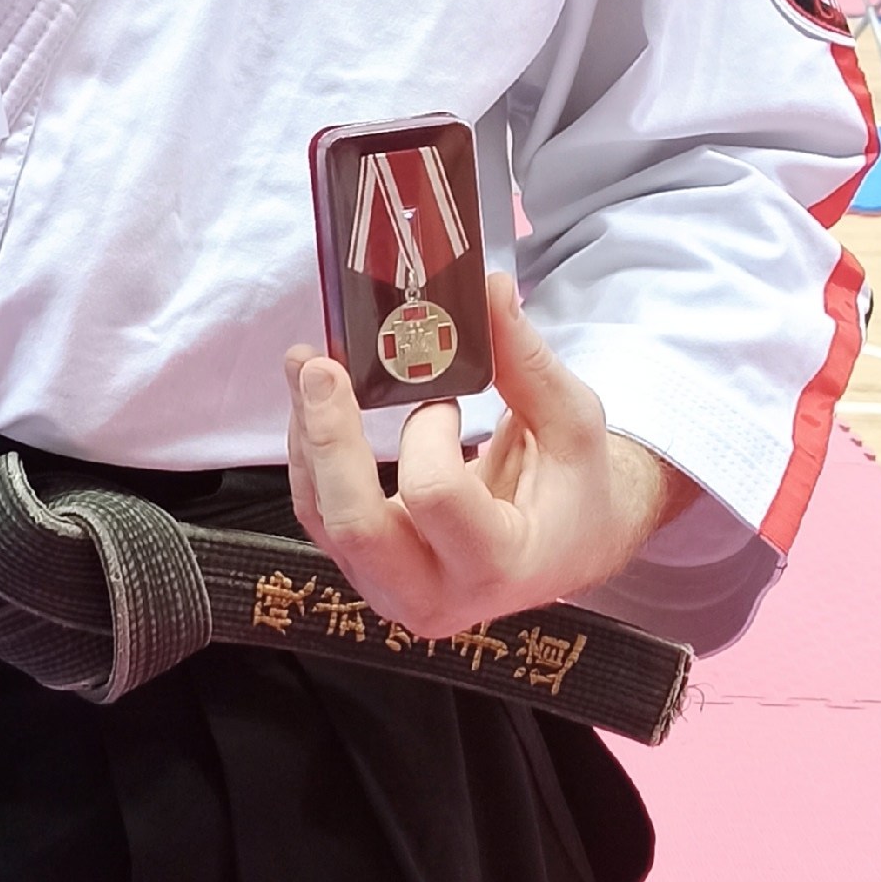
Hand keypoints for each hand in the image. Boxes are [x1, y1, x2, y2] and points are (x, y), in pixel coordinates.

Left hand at [285, 274, 693, 633]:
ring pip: (323, 517)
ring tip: (307, 363)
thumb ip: (528, 360)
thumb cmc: (573, 487)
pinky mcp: (365, 566)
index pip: (436, 496)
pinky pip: (319, 511)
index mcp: (501, 564)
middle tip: (320, 366)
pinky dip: (310, 450)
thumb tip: (492, 287)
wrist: (563, 548)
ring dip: (308, 435)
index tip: (443, 395)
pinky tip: (314, 397)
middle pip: (356, 527)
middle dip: (329, 440)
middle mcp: (437, 595)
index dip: (426, 433)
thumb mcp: (573, 422)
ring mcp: (393, 587)